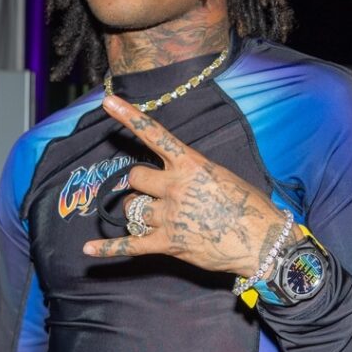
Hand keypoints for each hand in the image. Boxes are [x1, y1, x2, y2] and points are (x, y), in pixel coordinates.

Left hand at [83, 94, 294, 276]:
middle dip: (140, 184)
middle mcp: (175, 187)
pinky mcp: (167, 244)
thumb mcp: (222, 176)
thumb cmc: (249, 206)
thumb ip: (192, 172)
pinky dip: (107, 249)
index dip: (129, 117)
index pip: (155, 135)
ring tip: (155, 218)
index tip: (107, 102)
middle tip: (154, 193)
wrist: (263, 241)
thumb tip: (172, 176)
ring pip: (133, 209)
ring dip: (138, 212)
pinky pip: (129, 246)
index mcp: (191, 164)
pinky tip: (88, 249)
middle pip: (135, 177)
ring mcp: (169, 216)